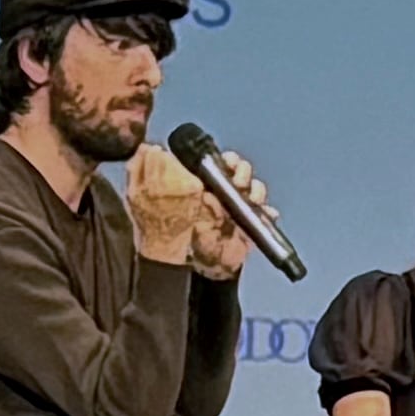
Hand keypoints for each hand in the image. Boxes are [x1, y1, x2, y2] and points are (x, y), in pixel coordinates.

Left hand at [124, 142, 260, 277]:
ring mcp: (237, 209)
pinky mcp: (249, 226)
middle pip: (241, 170)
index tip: (226, 162)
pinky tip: (265, 214)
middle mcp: (221, 192)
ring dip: (256, 189)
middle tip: (237, 181)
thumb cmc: (168, 233)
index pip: (221, 161)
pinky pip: (266, 215)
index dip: (227, 159)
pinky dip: (268, 213)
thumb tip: (148, 148)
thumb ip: (146, 171)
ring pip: (256, 188)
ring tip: (249, 198)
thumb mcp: (149, 198)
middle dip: (243, 170)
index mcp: (202, 183)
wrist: (185, 268)